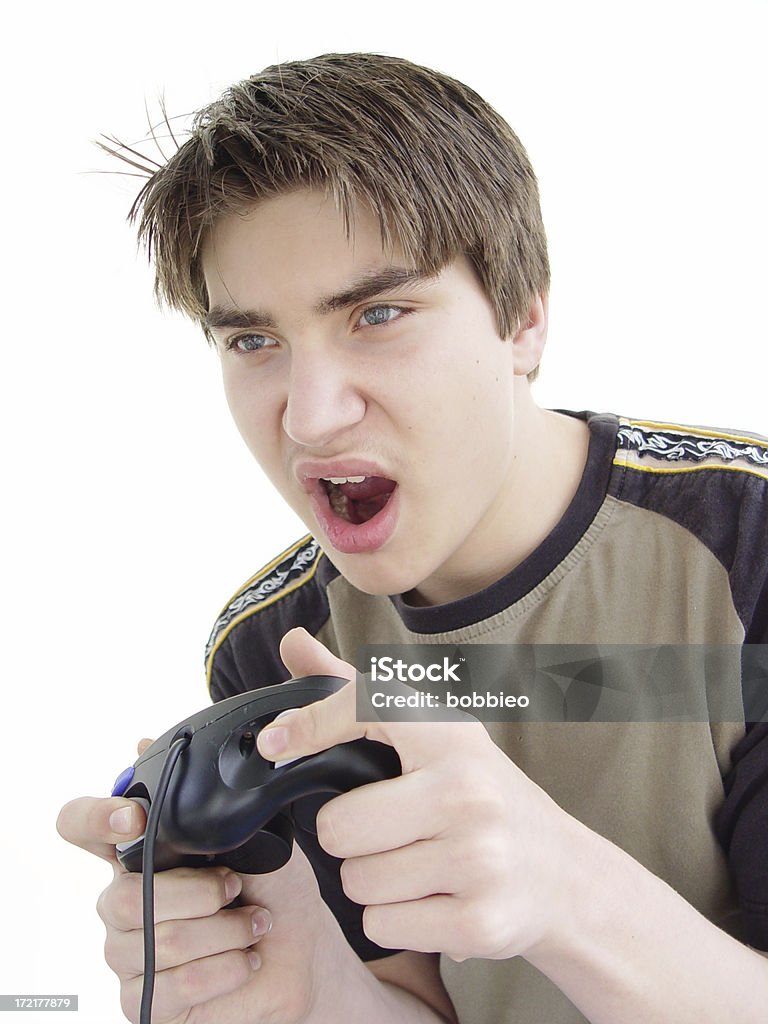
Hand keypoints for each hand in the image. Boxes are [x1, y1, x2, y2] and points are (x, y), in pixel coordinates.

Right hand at [56, 746, 340, 1023]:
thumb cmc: (274, 889)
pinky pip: (174, 985)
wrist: (302, 952)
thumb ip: (206, 798)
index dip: (95, 818)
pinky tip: (246, 958)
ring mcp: (130, 954)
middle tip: (237, 884)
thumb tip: (144, 743)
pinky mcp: (146, 1002)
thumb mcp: (257, 832)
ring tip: (254, 922)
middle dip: (197, 890)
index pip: (81, 826)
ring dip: (223, 930)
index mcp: (142, 853)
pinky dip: (224, 968)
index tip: (135, 818)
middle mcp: (125, 901)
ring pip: (157, 941)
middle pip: (124, 897)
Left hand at [261, 628, 587, 963]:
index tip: (275, 744)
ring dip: (372, 881)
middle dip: (348, 836)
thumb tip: (292, 643)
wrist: (564, 874)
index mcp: (452, 736)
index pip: (363, 708)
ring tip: (415, 863)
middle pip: (338, 827)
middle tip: (385, 829)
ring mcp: (477, 860)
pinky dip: (394, 920)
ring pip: (356, 883)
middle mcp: (468, 792)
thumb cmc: (483, 795)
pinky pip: (380, 927)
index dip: (308, 726)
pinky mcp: (480, 922)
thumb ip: (354, 691)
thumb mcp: (433, 734)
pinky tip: (433, 899)